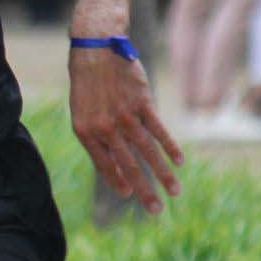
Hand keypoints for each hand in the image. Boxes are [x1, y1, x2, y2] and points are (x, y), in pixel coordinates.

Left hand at [69, 47, 181, 215]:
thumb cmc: (88, 82)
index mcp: (85, 131)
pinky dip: (169, 146)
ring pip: (146, 151)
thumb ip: (96, 136)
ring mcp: (124, 115)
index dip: (117, 181)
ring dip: (163, 173)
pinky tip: (179, 161)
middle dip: (144, 190)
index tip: (129, 195)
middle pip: (128, 165)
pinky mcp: (141, 103)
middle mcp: (104, 127)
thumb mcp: (81, 111)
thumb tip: (112, 163)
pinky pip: (158, 130)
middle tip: (156, 210)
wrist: (96, 50)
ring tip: (174, 191)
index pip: (104, 165)